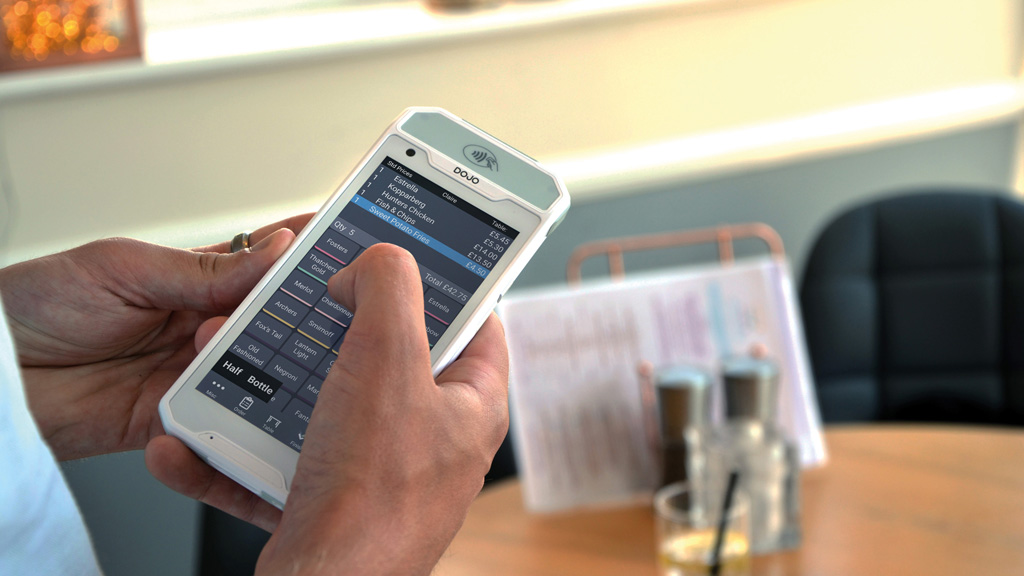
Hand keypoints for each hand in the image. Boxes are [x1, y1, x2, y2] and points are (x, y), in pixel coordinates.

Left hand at [0, 214, 311, 460]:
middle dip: (303, 316)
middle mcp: (200, 326)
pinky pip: (223, 420)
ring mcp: (191, 373)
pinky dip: (244, 416)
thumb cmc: (37, 304)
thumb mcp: (123, 269)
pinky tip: (263, 404)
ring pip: (257, 370)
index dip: (305, 255)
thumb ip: (202, 270)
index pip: (264, 263)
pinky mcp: (178, 418)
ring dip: (275, 364)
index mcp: (192, 278)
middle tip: (336, 310)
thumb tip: (272, 250)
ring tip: (296, 355)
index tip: (347, 247)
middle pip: (271, 322)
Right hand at [147, 244, 509, 573]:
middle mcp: (431, 439)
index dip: (445, 281)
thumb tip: (378, 263)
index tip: (409, 255)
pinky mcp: (329, 500)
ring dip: (274, 381)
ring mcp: (379, 473)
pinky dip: (237, 445)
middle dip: (339, 325)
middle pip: (389, 357)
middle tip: (309, 296)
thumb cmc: (371, 495)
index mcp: (471, 404)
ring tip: (235, 356)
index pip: (475, 321)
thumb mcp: (387, 359)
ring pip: (325, 405)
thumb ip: (389, 288)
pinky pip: (280, 458)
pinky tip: (197, 435)